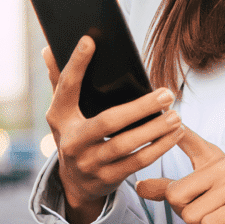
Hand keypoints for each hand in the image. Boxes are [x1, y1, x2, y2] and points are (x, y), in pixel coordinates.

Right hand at [44, 36, 184, 223]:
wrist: (75, 183)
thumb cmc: (76, 134)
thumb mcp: (64, 111)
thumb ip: (60, 80)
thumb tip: (48, 49)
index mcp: (59, 117)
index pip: (66, 87)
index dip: (76, 64)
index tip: (90, 40)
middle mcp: (71, 141)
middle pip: (108, 121)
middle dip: (140, 107)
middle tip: (166, 94)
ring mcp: (88, 162)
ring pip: (126, 145)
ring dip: (155, 130)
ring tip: (176, 115)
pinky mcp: (107, 178)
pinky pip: (137, 163)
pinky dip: (159, 148)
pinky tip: (175, 134)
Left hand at [135, 127, 224, 223]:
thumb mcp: (198, 188)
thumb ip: (168, 188)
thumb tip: (139, 186)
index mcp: (210, 157)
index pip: (188, 139)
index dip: (176, 128)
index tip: (165, 110)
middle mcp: (224, 165)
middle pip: (176, 196)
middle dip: (185, 210)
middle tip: (205, 207)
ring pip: (192, 215)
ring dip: (201, 223)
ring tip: (218, 213)